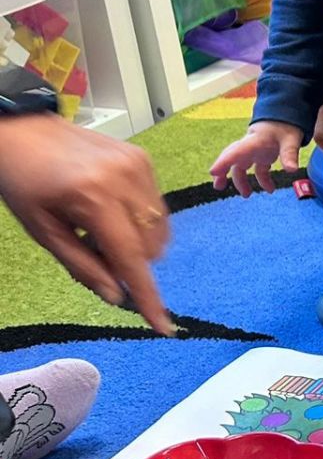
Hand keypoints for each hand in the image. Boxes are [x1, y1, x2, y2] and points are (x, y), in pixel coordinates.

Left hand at [0, 115, 171, 332]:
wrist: (23, 131)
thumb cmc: (23, 181)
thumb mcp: (42, 231)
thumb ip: (82, 266)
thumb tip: (116, 296)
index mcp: (93, 196)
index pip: (131, 258)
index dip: (147, 297)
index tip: (162, 327)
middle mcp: (124, 178)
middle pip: (151, 248)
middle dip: (129, 263)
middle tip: (93, 253)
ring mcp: (138, 165)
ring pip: (159, 231)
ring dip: (136, 243)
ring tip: (98, 230)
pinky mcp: (142, 159)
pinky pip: (155, 207)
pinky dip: (137, 221)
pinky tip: (108, 211)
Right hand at [210, 121, 301, 196]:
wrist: (286, 114)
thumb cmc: (286, 124)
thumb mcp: (291, 138)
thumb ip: (289, 154)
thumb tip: (291, 170)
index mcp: (254, 140)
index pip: (236, 151)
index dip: (224, 162)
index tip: (213, 172)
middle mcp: (250, 145)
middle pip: (232, 158)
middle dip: (223, 172)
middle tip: (218, 186)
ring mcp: (255, 151)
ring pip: (242, 166)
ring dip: (242, 181)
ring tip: (247, 195)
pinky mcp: (261, 155)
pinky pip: (257, 170)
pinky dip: (262, 180)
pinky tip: (271, 189)